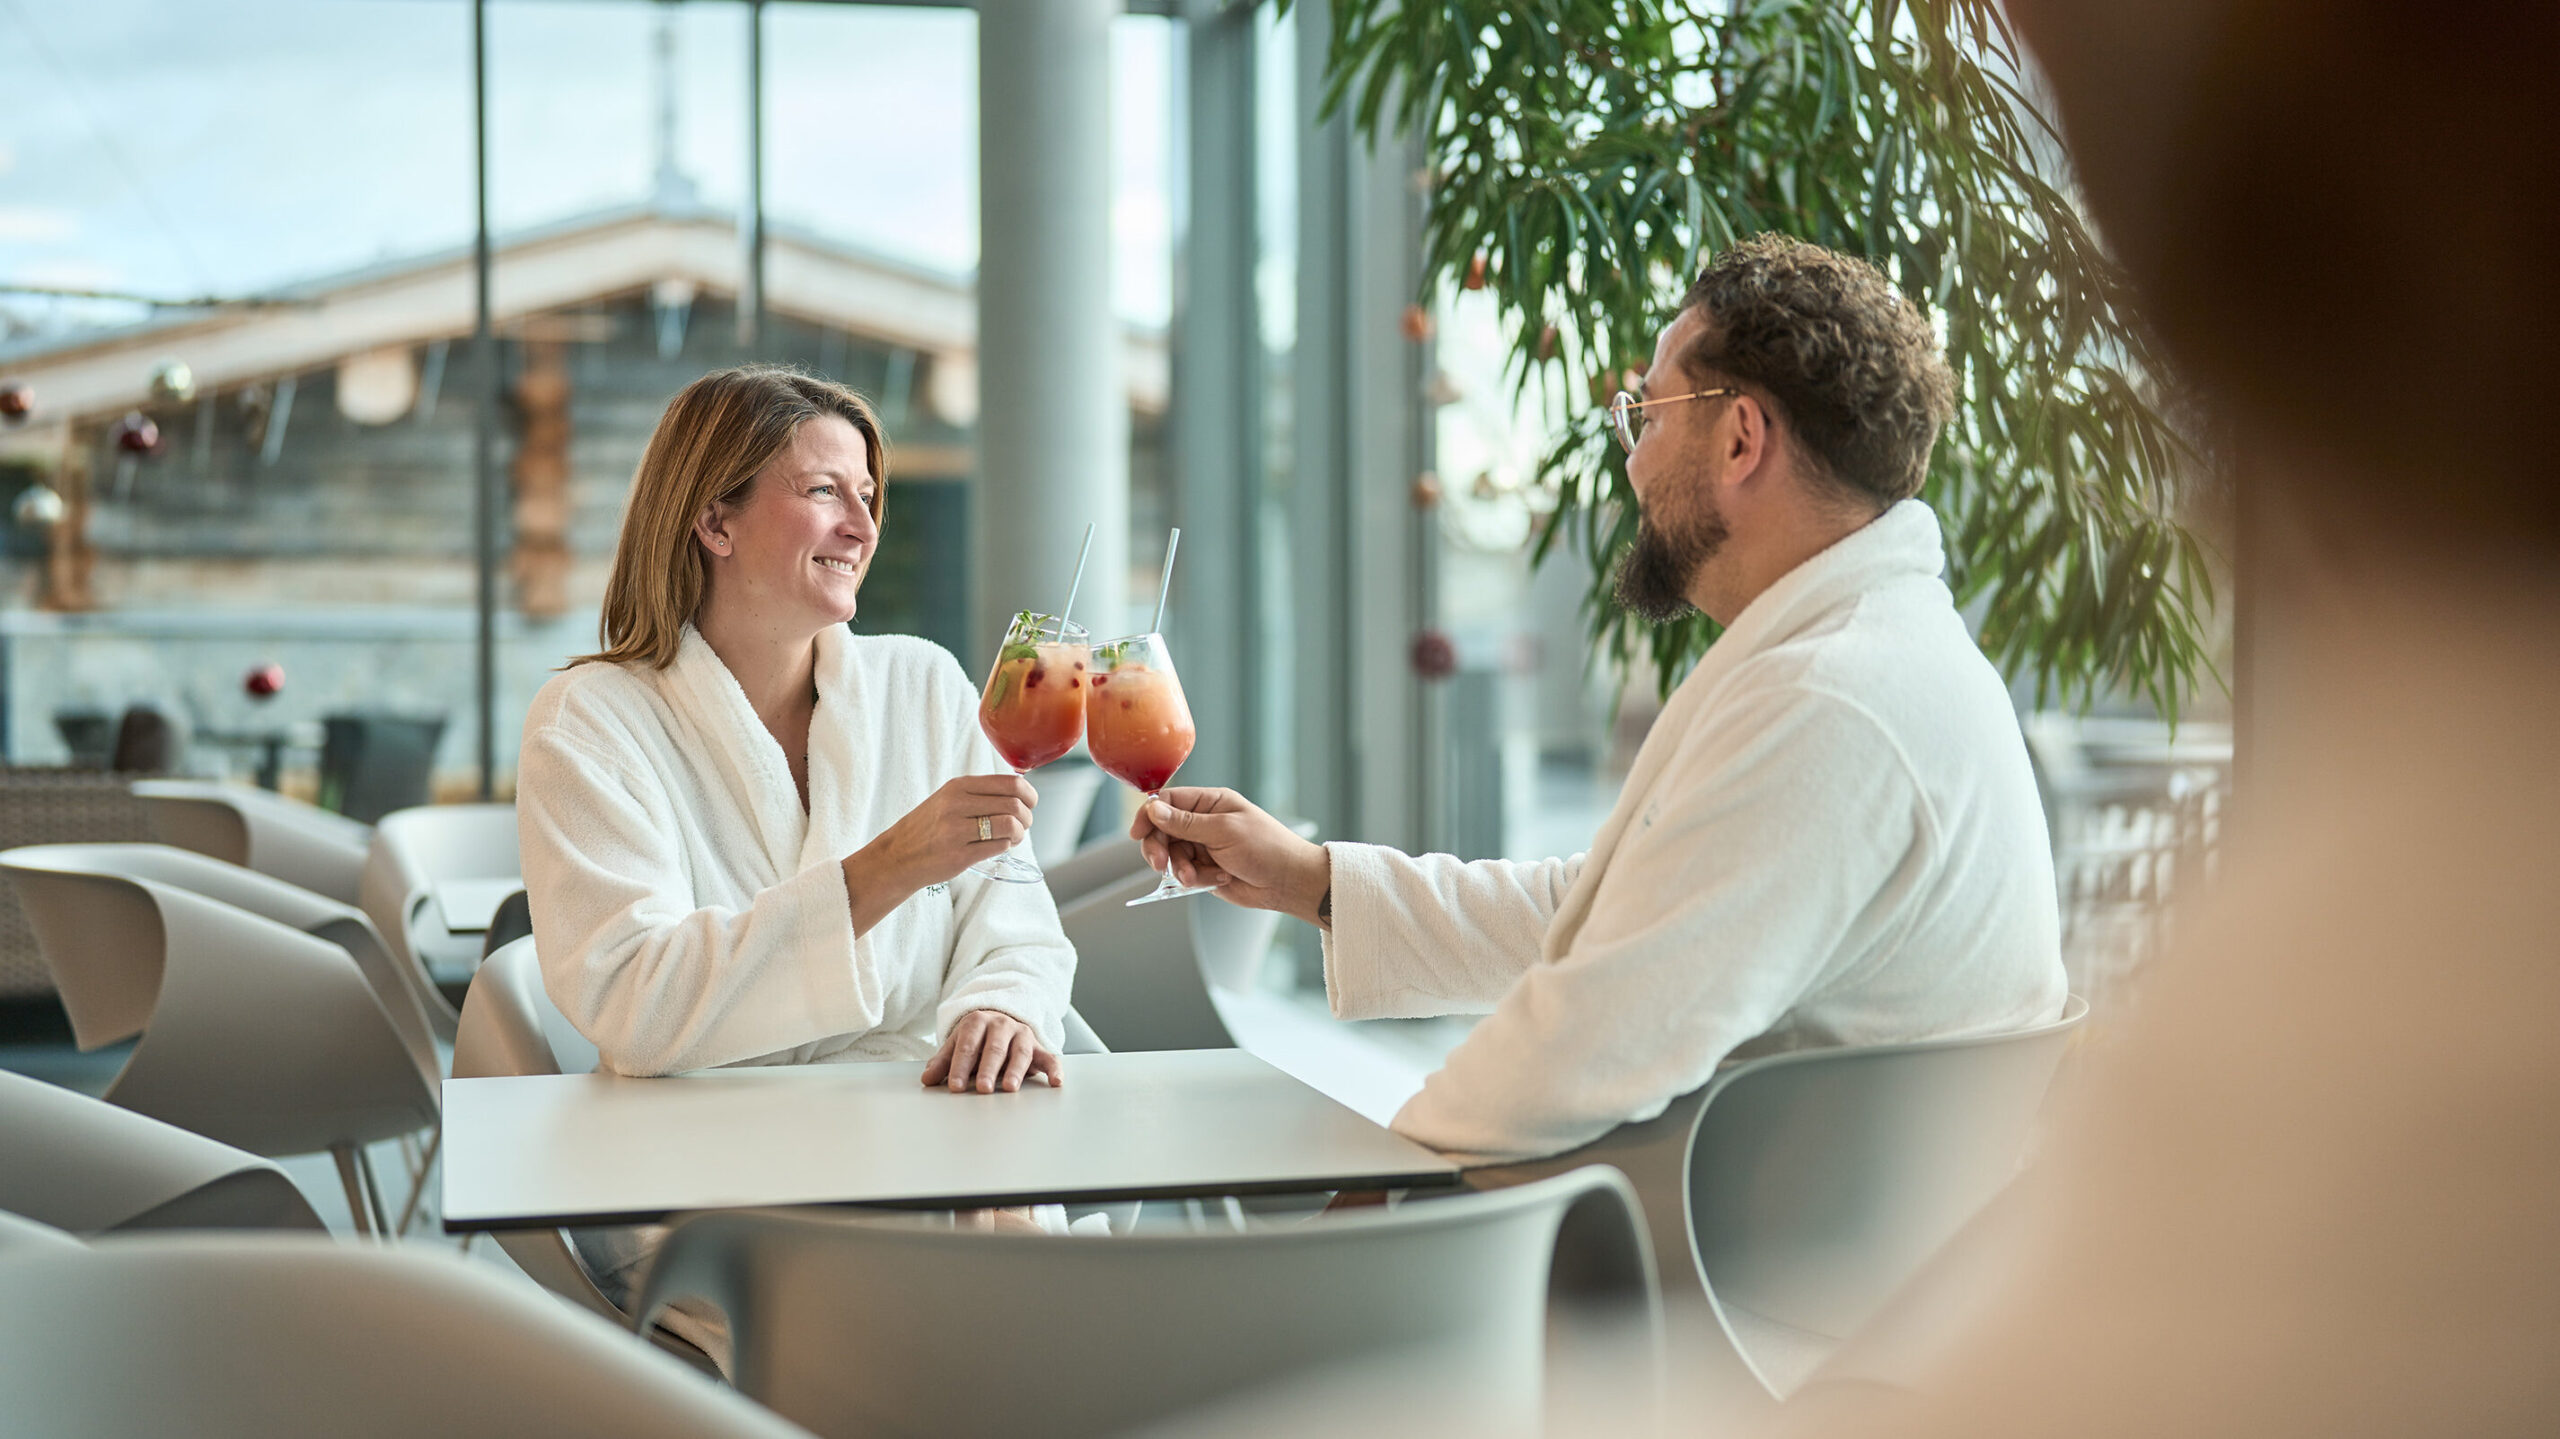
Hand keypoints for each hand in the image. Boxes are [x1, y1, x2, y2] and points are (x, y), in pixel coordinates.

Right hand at [844, 775, 1035, 925]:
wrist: (898, 855)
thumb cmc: (930, 827)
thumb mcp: (950, 798)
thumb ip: (981, 793)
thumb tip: (1023, 790)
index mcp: (959, 786)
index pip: (1011, 783)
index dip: (1030, 795)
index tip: (1030, 804)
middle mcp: (957, 804)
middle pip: (1014, 805)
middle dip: (1027, 818)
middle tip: (1022, 826)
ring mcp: (956, 830)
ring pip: (1010, 825)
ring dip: (1019, 834)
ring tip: (1012, 838)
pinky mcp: (959, 854)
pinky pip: (999, 846)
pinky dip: (1006, 846)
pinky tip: (997, 847)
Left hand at [922, 1008, 1063, 1093]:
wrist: (1001, 1019)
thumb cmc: (976, 1039)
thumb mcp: (957, 1045)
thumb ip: (943, 1062)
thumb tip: (927, 1079)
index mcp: (977, 1022)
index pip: (968, 1045)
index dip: (961, 1066)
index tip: (956, 1086)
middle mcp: (1001, 1025)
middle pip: (995, 1048)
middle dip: (988, 1069)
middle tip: (983, 1089)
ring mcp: (1022, 1035)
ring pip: (1020, 1052)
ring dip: (1015, 1070)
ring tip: (1010, 1088)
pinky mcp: (1038, 1047)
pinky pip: (1049, 1057)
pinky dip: (1054, 1069)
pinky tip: (1056, 1083)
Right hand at [1130, 787, 1329, 926]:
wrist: (1287, 882)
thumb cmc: (1266, 848)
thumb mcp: (1224, 831)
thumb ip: (1186, 823)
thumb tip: (1154, 809)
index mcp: (1210, 802)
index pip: (1167, 802)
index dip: (1149, 816)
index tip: (1138, 833)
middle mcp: (1204, 822)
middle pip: (1163, 830)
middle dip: (1159, 848)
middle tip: (1159, 864)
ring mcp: (1204, 846)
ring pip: (1172, 856)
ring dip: (1180, 868)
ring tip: (1196, 878)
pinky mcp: (1206, 869)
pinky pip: (1185, 873)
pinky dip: (1195, 879)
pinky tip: (1216, 880)